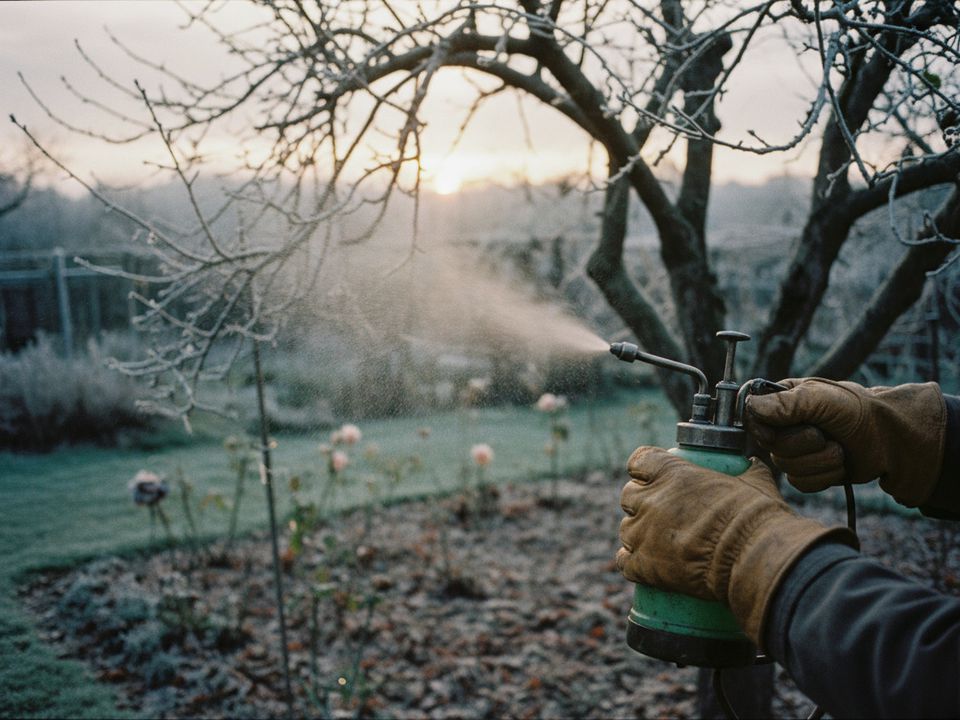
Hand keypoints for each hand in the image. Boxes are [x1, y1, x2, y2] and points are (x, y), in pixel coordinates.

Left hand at [617, 447, 855, 643]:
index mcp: (671, 473)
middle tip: (660, 513)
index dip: (644, 470)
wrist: (752, 559)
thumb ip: (748, 470)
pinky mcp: (644, 566)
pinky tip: (645, 566)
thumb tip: (751, 464)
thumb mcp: (756, 483)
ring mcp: (643, 533)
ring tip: (657, 542)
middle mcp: (651, 500)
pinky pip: (624, 563)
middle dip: (641, 503)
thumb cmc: (756, 518)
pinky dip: (632, 564)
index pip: (639, 461)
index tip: (653, 477)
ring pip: (626, 529)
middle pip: (628, 496)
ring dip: (638, 534)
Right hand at [745, 379, 945, 506]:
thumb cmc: (858, 411)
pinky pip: (801, 484)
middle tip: (825, 434)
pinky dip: (824, 476)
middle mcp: (784, 426)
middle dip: (803, 445)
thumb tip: (752, 406)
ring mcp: (795, 451)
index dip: (764, 429)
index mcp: (782, 402)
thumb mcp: (822, 399)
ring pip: (787, 468)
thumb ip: (787, 403)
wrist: (890, 440)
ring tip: (839, 448)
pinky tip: (839, 464)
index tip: (777, 432)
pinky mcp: (807, 473)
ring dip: (819, 461)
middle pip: (771, 447)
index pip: (753, 418)